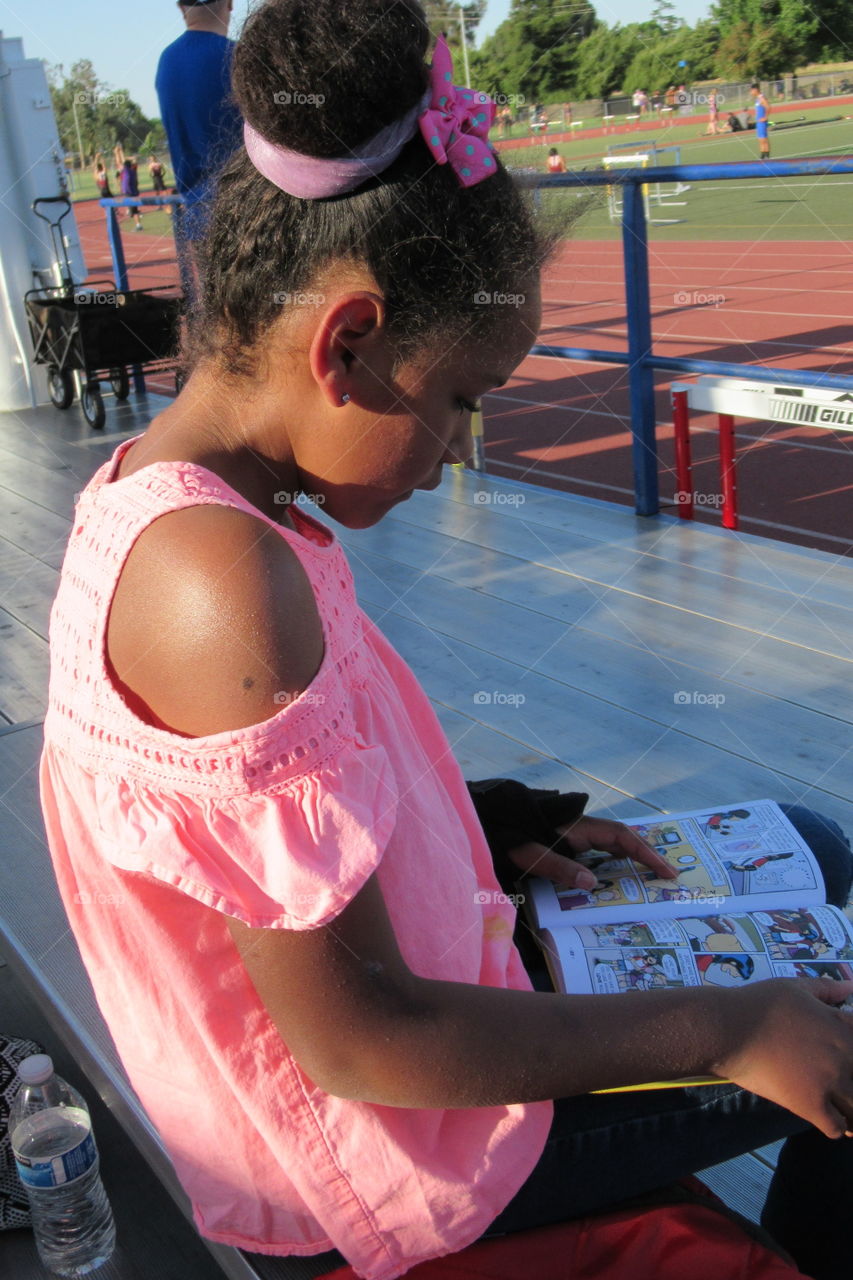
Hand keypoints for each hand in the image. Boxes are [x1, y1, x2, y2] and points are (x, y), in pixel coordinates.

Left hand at [507, 815, 676, 889]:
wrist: (488, 819)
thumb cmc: (507, 835)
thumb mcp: (530, 853)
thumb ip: (558, 866)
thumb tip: (592, 882)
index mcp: (578, 828)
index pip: (622, 837)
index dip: (646, 853)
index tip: (666, 871)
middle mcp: (580, 829)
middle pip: (621, 841)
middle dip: (645, 857)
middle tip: (667, 879)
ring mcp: (573, 836)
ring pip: (610, 847)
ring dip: (630, 861)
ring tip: (648, 882)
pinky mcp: (565, 844)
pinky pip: (597, 853)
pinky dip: (612, 864)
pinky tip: (614, 881)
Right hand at [714, 977, 852, 1137]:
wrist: (729, 1029)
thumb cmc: (759, 1004)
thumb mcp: (794, 987)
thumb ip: (826, 988)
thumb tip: (850, 987)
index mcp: (841, 1026)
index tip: (846, 1057)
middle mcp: (844, 1055)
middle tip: (841, 1084)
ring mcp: (829, 1082)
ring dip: (851, 1108)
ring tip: (842, 1106)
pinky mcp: (810, 1105)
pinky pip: (836, 1128)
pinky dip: (835, 1126)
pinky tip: (825, 1117)